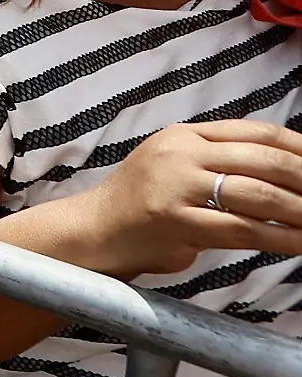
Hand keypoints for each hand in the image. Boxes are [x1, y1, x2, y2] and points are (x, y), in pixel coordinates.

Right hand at [77, 120, 301, 278]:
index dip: (299, 148)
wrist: (94, 229)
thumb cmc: (143, 201)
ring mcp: (177, 187)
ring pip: (258, 195)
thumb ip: (218, 158)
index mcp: (184, 135)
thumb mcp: (175, 163)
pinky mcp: (176, 222)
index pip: (256, 132)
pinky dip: (280, 239)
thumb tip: (283, 166)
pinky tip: (299, 243)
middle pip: (264, 160)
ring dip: (300, 211)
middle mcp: (181, 154)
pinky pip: (242, 230)